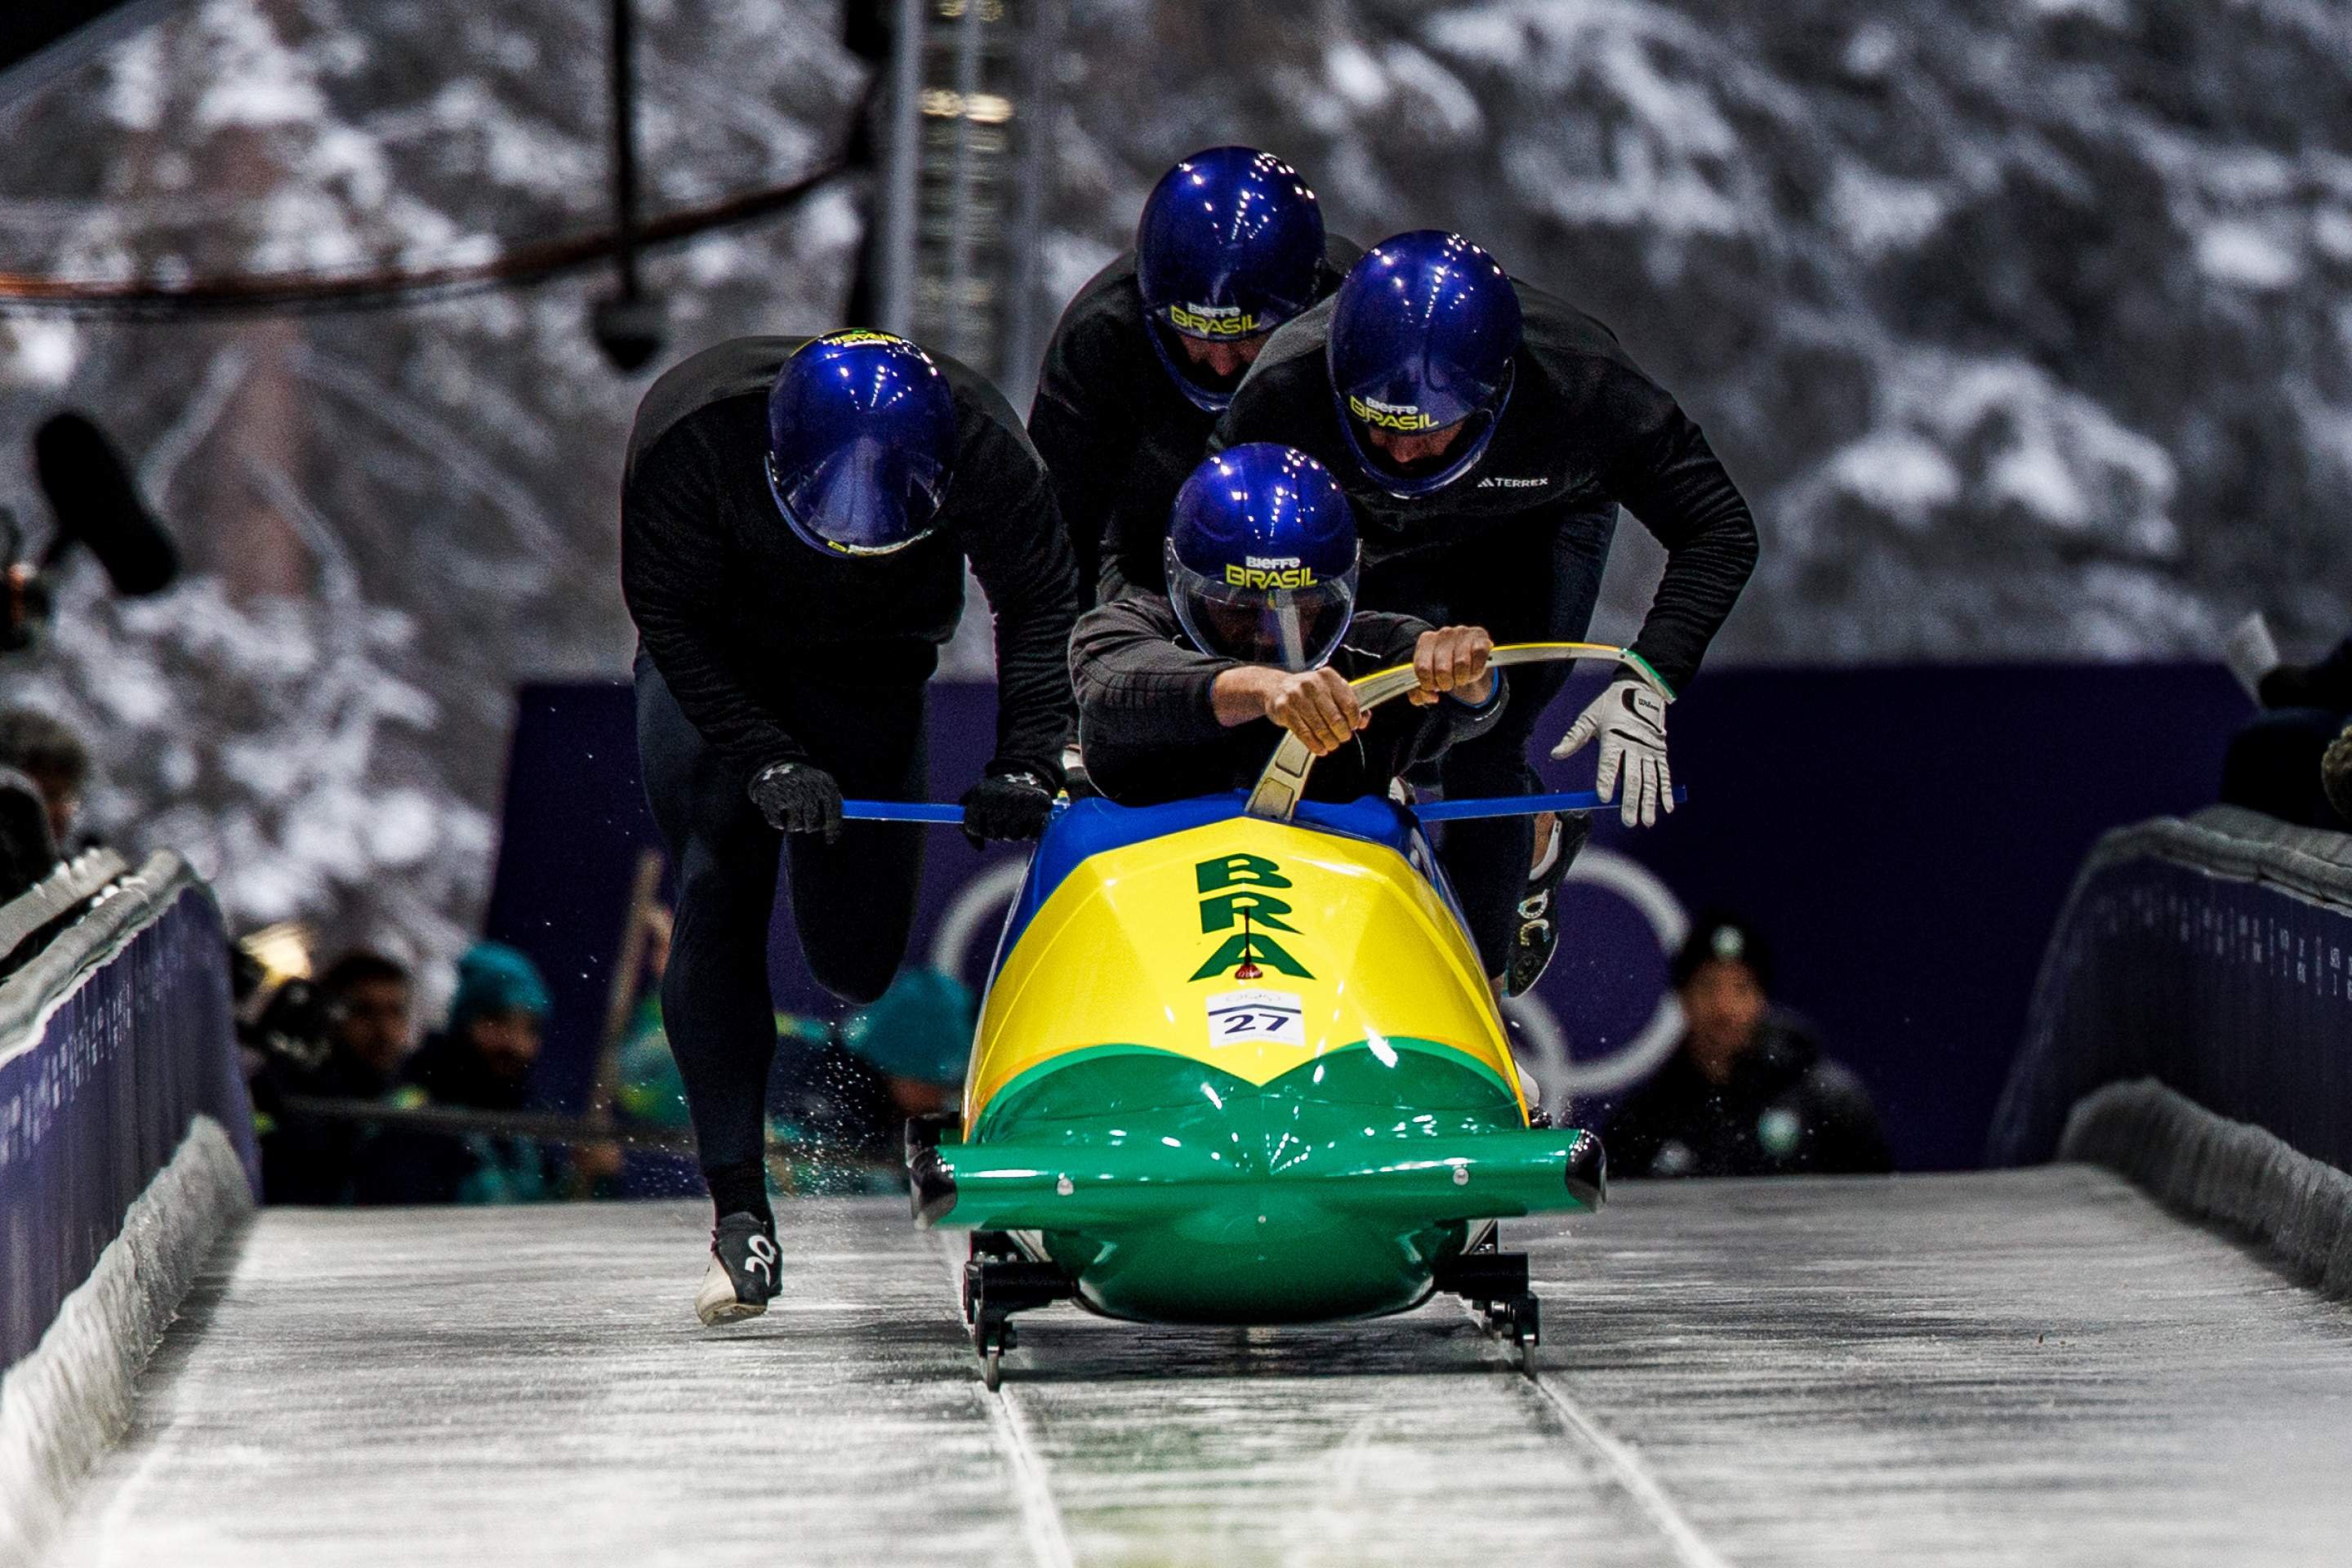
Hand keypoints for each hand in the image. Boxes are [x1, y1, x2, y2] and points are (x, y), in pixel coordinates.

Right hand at [747, 761, 841, 839]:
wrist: (776, 765)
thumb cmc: (805, 783)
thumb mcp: (822, 786)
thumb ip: (832, 805)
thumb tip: (836, 830)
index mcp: (823, 782)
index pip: (832, 811)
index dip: (832, 828)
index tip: (830, 839)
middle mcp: (807, 786)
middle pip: (813, 822)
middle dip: (811, 827)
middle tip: (808, 825)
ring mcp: (788, 791)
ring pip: (795, 825)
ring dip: (794, 825)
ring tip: (793, 814)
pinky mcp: (769, 797)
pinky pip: (777, 823)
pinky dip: (778, 822)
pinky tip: (780, 812)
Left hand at [960, 769, 1053, 848]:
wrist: (1026, 773)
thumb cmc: (996, 792)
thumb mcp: (976, 797)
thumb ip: (967, 821)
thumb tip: (979, 847)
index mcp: (981, 794)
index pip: (973, 826)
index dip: (977, 830)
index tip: (982, 824)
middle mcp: (1000, 798)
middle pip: (993, 834)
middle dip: (997, 831)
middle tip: (1002, 818)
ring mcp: (1021, 802)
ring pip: (1013, 836)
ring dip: (1014, 831)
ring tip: (1016, 817)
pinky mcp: (1040, 807)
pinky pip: (1031, 834)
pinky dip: (1030, 830)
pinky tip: (1029, 817)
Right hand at [1259, 666, 1366, 755]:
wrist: (1275, 688)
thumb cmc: (1307, 692)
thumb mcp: (1329, 690)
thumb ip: (1348, 702)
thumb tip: (1363, 720)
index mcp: (1327, 676)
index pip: (1349, 703)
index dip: (1354, 720)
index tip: (1353, 727)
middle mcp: (1312, 683)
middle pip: (1335, 718)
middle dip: (1342, 733)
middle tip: (1342, 738)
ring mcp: (1296, 696)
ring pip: (1320, 728)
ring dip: (1329, 741)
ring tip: (1331, 744)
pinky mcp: (1284, 710)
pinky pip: (1304, 734)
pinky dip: (1315, 745)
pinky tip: (1319, 748)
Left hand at [1407, 625, 1495, 706]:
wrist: (1468, 654)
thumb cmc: (1444, 667)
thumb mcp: (1428, 677)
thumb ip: (1419, 692)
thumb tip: (1431, 697)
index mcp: (1426, 641)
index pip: (1422, 668)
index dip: (1429, 684)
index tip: (1433, 686)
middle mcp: (1443, 633)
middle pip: (1442, 669)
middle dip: (1446, 683)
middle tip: (1449, 683)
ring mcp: (1462, 633)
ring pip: (1462, 664)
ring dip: (1462, 678)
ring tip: (1461, 677)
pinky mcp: (1480, 637)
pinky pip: (1478, 660)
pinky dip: (1476, 672)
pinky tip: (1472, 670)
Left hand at [1551, 676, 1671, 826]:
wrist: (1641, 689)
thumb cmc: (1610, 706)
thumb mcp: (1589, 717)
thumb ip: (1574, 738)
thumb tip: (1555, 754)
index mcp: (1614, 738)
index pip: (1610, 764)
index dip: (1606, 781)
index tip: (1604, 798)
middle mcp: (1634, 746)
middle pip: (1632, 778)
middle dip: (1630, 801)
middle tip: (1628, 822)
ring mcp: (1650, 751)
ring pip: (1650, 780)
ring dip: (1649, 802)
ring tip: (1647, 822)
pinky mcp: (1660, 752)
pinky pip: (1664, 774)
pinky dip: (1665, 792)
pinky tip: (1666, 808)